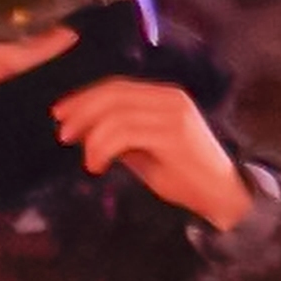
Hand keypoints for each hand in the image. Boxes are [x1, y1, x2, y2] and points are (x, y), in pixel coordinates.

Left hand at [58, 78, 249, 227]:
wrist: (221, 194)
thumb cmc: (184, 175)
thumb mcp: (145, 150)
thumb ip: (121, 135)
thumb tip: (85, 129)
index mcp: (164, 96)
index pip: (116, 86)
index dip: (84, 97)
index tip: (60, 114)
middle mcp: (170, 97)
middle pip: (113, 94)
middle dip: (81, 112)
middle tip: (63, 134)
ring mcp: (174, 114)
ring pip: (116, 114)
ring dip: (92, 138)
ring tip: (88, 161)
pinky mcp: (173, 134)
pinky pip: (125, 133)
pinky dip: (102, 149)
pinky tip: (98, 166)